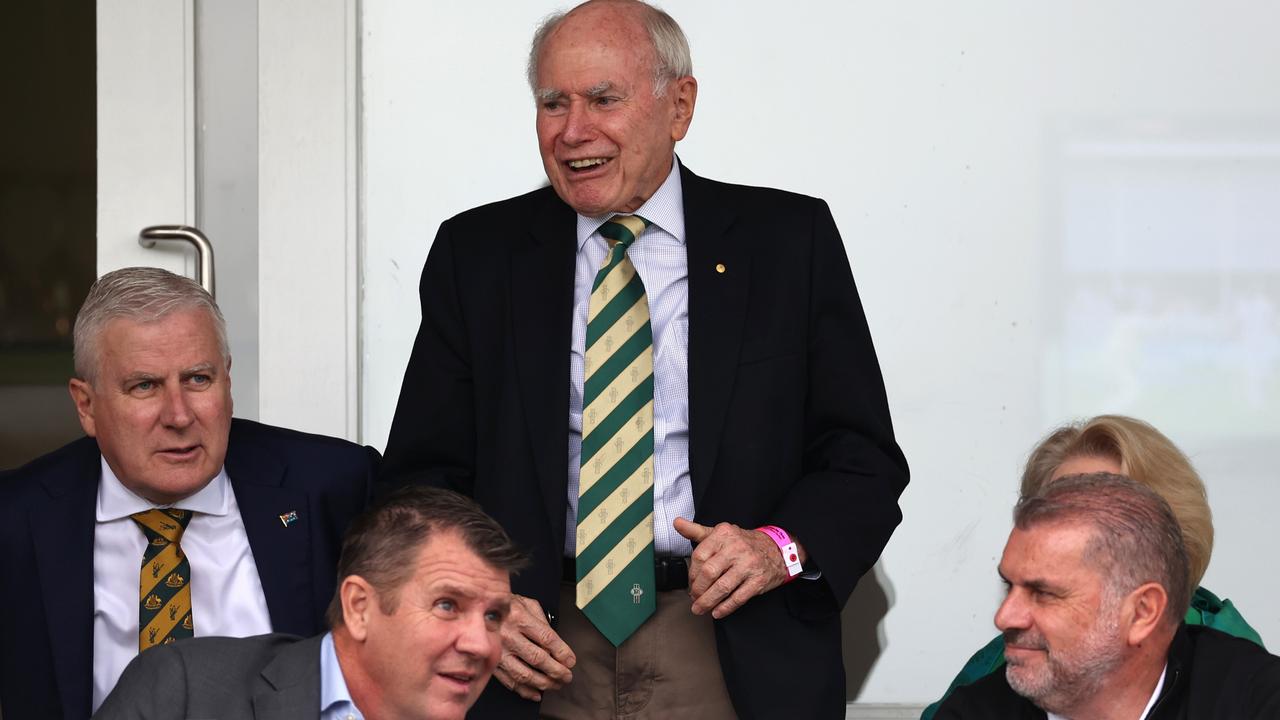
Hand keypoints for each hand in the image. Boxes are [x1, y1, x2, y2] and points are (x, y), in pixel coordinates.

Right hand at [492, 594, 576, 701]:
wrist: (477, 609)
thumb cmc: (505, 606)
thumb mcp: (526, 604)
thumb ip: (542, 621)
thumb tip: (556, 644)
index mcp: (519, 618)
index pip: (547, 639)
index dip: (562, 652)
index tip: (571, 661)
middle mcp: (508, 635)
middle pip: (538, 659)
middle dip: (557, 671)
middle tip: (567, 676)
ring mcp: (499, 651)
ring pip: (524, 674)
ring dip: (544, 683)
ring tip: (556, 684)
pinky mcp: (492, 663)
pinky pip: (509, 682)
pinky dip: (525, 691)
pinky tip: (536, 692)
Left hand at [673, 518, 800, 618]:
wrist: (776, 550)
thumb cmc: (743, 543)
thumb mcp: (720, 533)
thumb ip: (696, 531)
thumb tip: (677, 523)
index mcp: (724, 535)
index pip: (699, 556)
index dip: (691, 573)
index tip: (690, 583)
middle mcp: (736, 548)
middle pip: (709, 573)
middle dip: (698, 590)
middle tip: (694, 598)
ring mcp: (748, 565)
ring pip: (722, 587)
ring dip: (708, 602)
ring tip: (700, 608)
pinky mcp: (758, 580)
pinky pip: (738, 597)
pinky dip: (725, 607)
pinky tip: (717, 612)